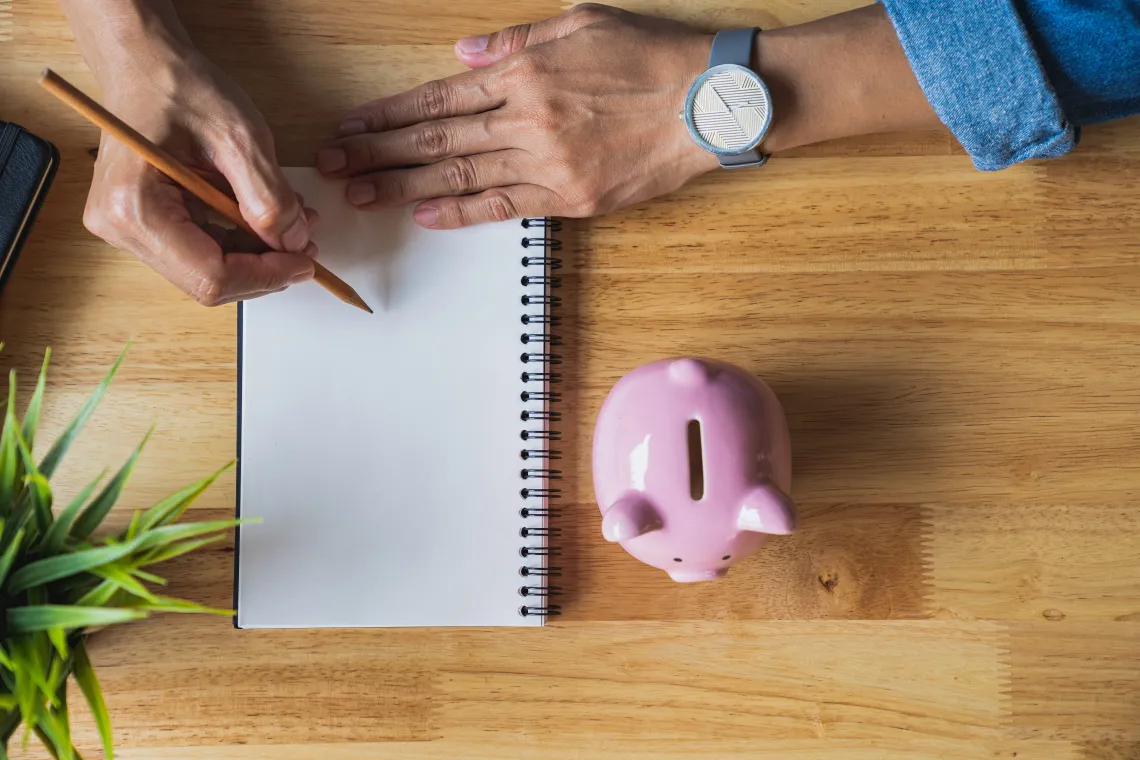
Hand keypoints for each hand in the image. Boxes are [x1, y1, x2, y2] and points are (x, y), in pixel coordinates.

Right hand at [83, 44, 317, 304]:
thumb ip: (270, 197)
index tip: (305, 261)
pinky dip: (240, 241)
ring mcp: (129, 230)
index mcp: (134, 208)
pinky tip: (266, 219)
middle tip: (306, 245)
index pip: (210, 275)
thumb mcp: (239, 136)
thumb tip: (295, 244)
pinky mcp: (144, 225)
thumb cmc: (179, 86)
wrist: (144, 64)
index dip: (266, 275)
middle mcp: (121, 228)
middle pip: (208, 281)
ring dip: (257, 256)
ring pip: (208, 270)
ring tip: (293, 225)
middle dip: (264, 268)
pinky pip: (202, 251)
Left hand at [317, 4, 716, 227]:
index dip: (387, 115)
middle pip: (436, 141)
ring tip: (360, 195)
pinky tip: (425, 216)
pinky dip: (462, 214)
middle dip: (377, 153)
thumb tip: (461, 54)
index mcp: (525, 73)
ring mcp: (549, 163)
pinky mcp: (572, 198)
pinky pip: (505, 208)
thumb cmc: (652, 57)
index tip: (351, 126)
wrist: (712, 103)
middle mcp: (528, 120)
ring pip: (460, 178)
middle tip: (332, 167)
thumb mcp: (582, 22)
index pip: (438, 99)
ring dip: (403, 187)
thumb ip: (515, 39)